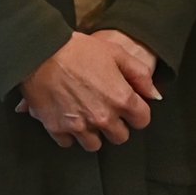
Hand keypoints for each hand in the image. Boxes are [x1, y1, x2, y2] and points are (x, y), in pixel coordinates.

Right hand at [18, 29, 160, 150]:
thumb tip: (154, 95)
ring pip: (94, 145)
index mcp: (121, 99)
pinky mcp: (57, 129)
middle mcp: (103, 117)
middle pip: (120, 137)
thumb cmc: (79, 50)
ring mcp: (79, 126)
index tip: (128, 107)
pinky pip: (68, 143)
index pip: (142, 121)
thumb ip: (140, 75)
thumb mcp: (116, 53)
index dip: (137, 113)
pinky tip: (68, 117)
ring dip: (93, 133)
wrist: (41, 52)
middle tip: (106, 110)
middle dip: (116, 126)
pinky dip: (69, 134)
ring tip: (86, 116)